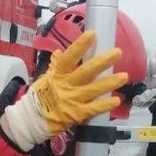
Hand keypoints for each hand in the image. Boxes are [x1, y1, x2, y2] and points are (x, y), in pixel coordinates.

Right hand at [0, 30, 127, 150]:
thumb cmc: (39, 98)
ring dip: (110, 82)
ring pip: (94, 89)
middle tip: (118, 52)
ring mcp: (72, 100)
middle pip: (87, 71)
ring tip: (124, 76)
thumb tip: (59, 53)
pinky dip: (105, 105)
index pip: (69, 57)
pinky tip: (116, 100)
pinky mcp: (76, 114)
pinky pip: (94, 109)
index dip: (80, 45)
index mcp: (58, 74)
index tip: (93, 34)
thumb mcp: (45, 79)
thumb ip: (55, 67)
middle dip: (103, 61)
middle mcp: (66, 85)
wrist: (31, 121)